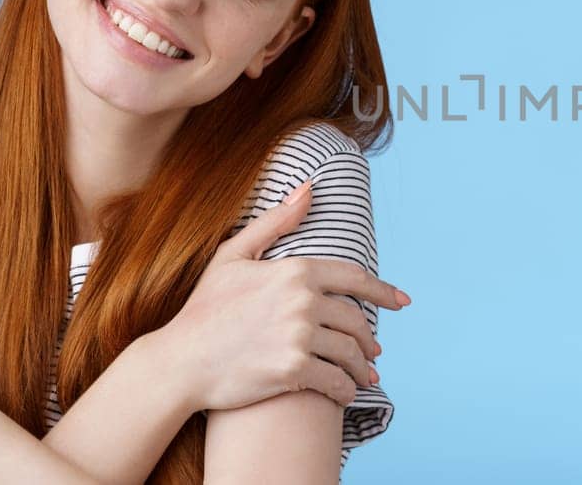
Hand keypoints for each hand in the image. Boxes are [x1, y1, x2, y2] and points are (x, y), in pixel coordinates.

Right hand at [154, 178, 410, 412]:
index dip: (384, 291)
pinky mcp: (293, 371)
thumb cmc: (204, 309)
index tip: (402, 302)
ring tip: (363, 376)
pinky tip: (345, 394)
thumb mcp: (232, 256)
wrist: (179, 362)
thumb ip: (275, 222)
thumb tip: (309, 189)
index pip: (355, 279)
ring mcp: (298, 336)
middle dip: (370, 339)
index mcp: (295, 270)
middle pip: (356, 320)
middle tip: (374, 352)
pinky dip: (345, 391)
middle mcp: (302, 301)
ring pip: (350, 353)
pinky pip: (336, 382)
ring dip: (362, 368)